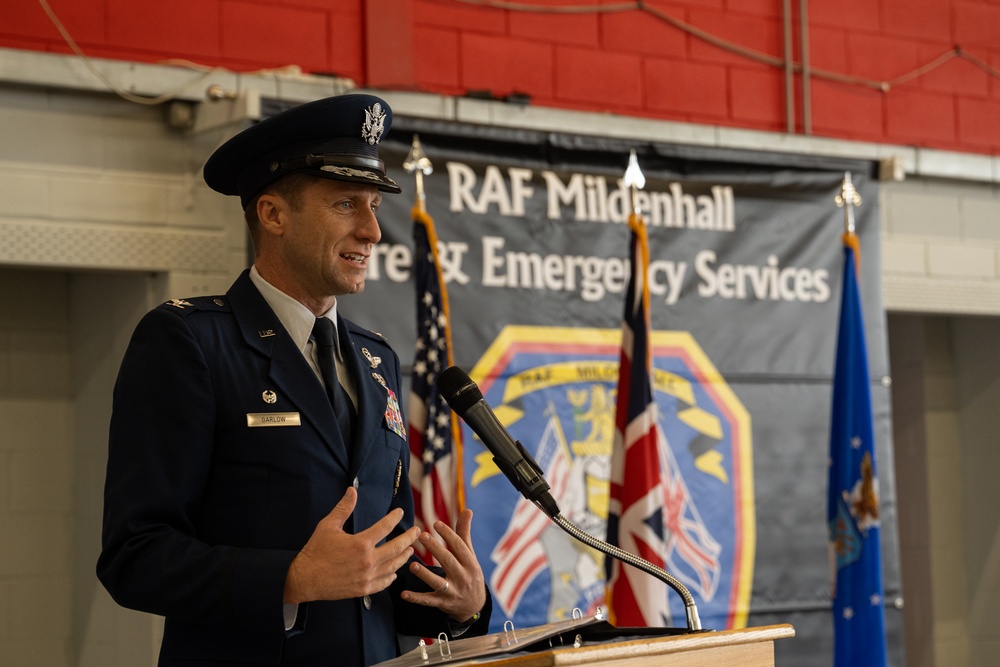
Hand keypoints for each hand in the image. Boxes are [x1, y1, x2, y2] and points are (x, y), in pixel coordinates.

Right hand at [284, 487, 420, 603]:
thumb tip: (352, 490)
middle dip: (409, 538)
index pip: (385, 527)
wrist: (305, 579)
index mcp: (361, 543)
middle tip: (417, 531)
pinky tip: (395, 570)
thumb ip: (344, 508)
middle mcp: (368, 561)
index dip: (394, 518)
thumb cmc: (316, 551)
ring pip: (394, 566)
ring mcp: (367, 577)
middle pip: (397, 548)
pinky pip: (384, 582)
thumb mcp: (328, 525)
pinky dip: (392, 575)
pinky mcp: (364, 590)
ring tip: (410, 549)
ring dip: (404, 556)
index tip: (400, 512)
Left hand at [400, 508, 486, 622]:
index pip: (460, 546)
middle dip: (435, 549)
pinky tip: (403, 594)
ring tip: (412, 565)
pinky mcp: (443, 604)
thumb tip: (467, 510)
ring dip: (424, 574)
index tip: (435, 523)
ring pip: (438, 583)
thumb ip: (464, 534)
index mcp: (470, 563)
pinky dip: (416, 598)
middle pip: (448, 561)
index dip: (448, 534)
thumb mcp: (470, 555)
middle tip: (422, 536)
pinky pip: (428, 601)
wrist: (475, 606)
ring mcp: (452, 592)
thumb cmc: (469, 573)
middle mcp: (462, 577)